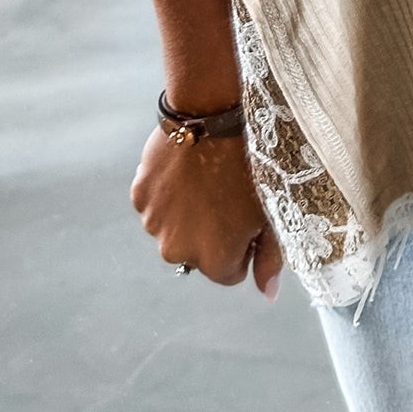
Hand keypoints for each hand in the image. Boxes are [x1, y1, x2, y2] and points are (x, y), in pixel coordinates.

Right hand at [131, 123, 282, 297]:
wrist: (216, 117)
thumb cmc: (254, 165)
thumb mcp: (273, 212)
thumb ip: (271, 258)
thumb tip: (268, 295)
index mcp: (214, 261)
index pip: (230, 273)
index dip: (244, 246)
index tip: (249, 219)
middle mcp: (177, 251)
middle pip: (199, 253)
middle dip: (213, 233)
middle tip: (229, 195)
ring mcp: (154, 223)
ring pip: (174, 229)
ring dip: (188, 214)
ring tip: (208, 179)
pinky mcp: (139, 196)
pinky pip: (156, 205)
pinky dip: (168, 193)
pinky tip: (187, 169)